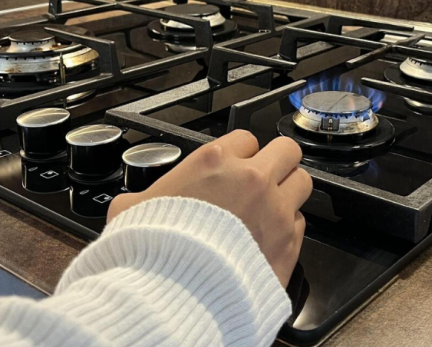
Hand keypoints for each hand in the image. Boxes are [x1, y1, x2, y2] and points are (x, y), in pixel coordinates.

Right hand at [107, 130, 311, 286]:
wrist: (176, 294)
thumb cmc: (154, 250)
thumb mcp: (130, 210)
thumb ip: (141, 196)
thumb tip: (133, 203)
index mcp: (214, 161)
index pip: (245, 138)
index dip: (238, 154)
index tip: (231, 169)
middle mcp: (251, 180)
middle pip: (286, 150)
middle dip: (276, 161)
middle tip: (263, 178)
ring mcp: (274, 210)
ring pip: (302, 182)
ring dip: (288, 191)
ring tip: (270, 206)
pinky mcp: (288, 243)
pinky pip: (299, 222)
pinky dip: (288, 227)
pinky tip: (268, 238)